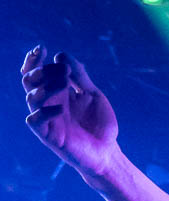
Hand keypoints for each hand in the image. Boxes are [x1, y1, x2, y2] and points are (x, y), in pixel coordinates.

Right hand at [21, 48, 123, 183]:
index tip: (41, 48)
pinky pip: (35, 121)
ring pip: (31, 98)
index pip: (36, 73)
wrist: (108, 152)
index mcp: (56, 92)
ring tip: (64, 84)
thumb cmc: (99, 124)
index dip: (33, 60)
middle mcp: (47, 103)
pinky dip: (44, 112)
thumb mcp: (93, 95)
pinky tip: (60, 108)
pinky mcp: (48, 135)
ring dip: (45, 87)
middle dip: (42, 71)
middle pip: (29, 82)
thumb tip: (61, 55)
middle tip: (63, 70)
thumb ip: (79, 76)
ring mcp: (47, 119)